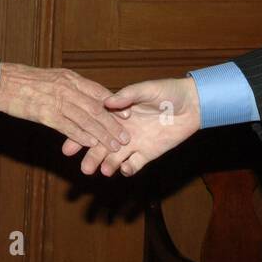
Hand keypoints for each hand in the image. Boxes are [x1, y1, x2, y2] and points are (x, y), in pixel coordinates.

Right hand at [0, 62, 131, 151]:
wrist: (2, 81)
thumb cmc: (24, 80)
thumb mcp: (52, 78)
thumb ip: (69, 87)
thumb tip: (84, 96)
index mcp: (70, 78)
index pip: (98, 92)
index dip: (114, 105)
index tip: (127, 115)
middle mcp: (67, 88)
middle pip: (96, 108)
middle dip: (113, 124)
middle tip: (126, 137)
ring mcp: (57, 101)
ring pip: (85, 119)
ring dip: (102, 134)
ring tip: (114, 146)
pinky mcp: (45, 114)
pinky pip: (67, 126)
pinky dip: (81, 136)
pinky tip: (91, 145)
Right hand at [61, 76, 200, 176]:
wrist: (193, 105)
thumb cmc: (169, 91)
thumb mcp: (147, 89)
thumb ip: (128, 95)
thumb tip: (107, 101)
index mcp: (119, 113)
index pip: (95, 126)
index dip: (82, 135)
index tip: (69, 146)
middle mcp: (123, 130)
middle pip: (102, 145)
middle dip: (91, 157)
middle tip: (83, 168)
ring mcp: (135, 143)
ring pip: (115, 157)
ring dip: (107, 165)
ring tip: (101, 172)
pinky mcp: (148, 153)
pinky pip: (134, 165)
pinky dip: (128, 169)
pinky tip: (124, 169)